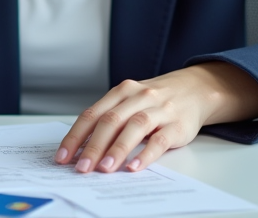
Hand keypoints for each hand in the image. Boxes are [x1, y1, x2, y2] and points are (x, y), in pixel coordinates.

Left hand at [55, 62, 257, 173]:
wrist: (195, 89)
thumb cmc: (155, 100)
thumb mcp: (130, 101)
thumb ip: (109, 119)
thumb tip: (81, 149)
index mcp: (122, 92)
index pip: (92, 114)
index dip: (75, 136)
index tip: (62, 157)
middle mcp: (139, 97)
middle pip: (111, 120)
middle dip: (93, 146)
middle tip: (81, 168)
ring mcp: (159, 109)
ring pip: (135, 127)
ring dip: (118, 148)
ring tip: (105, 168)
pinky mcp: (178, 125)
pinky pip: (160, 139)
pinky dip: (146, 153)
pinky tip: (134, 166)